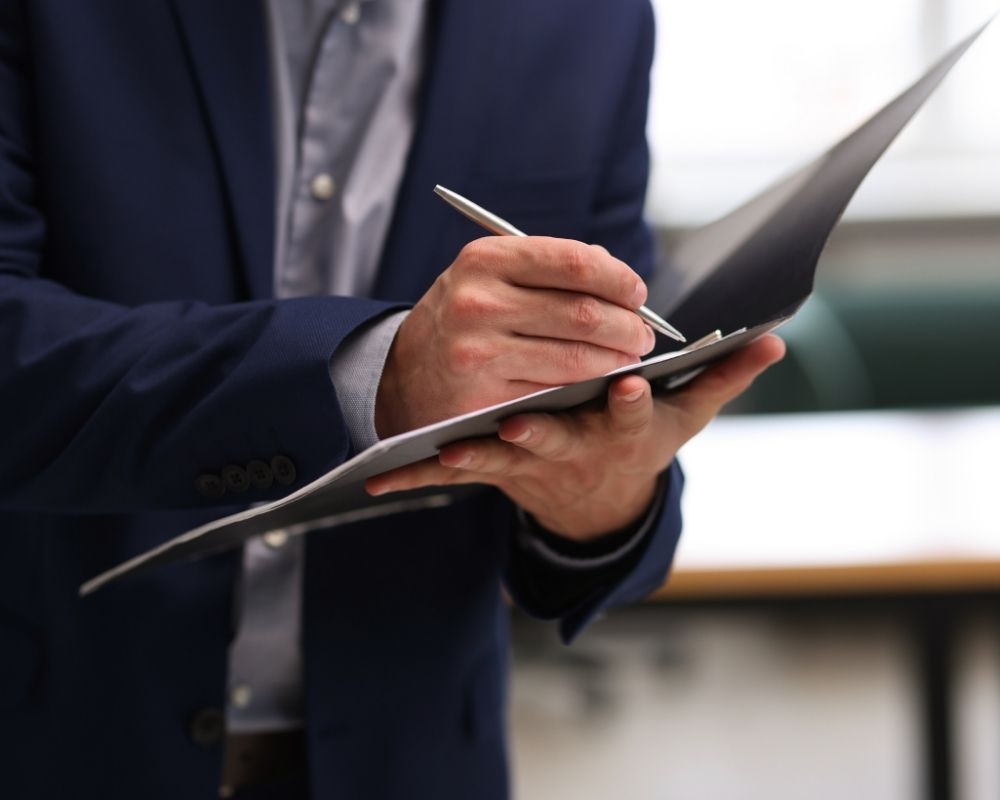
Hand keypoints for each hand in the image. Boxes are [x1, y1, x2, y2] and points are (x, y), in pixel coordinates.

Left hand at [367, 335, 785, 540]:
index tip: (631, 382)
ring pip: (499, 462)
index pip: (632, 414)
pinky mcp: (497, 468)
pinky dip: (422, 477)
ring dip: (474, 460)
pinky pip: (457, 474)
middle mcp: (576, 449)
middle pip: (559, 441)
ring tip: (446, 453)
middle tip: (521, 424)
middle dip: (543, 433)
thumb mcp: (684, 417)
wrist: (595, 495)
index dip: (633, 400)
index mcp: (622, 432)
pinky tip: (385, 481)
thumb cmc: (639, 442)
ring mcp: (532, 462)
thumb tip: (772, 339)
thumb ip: (722, 376)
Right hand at [374, 237, 655, 437]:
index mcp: (485, 259)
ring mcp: (478, 353)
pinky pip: (557, 395)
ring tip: (630, 359)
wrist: (403, 375)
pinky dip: (588, 391)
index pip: (574, 263)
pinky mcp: (483, 399)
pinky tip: (599, 385)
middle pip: (584, 313)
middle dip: (629, 326)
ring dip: (618, 361)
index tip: (637, 293)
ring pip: (578, 359)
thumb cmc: (463, 319)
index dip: (618, 279)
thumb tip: (617, 274)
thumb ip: (548, 268)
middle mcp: (478, 303)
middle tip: (644, 335)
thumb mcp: (489, 276)